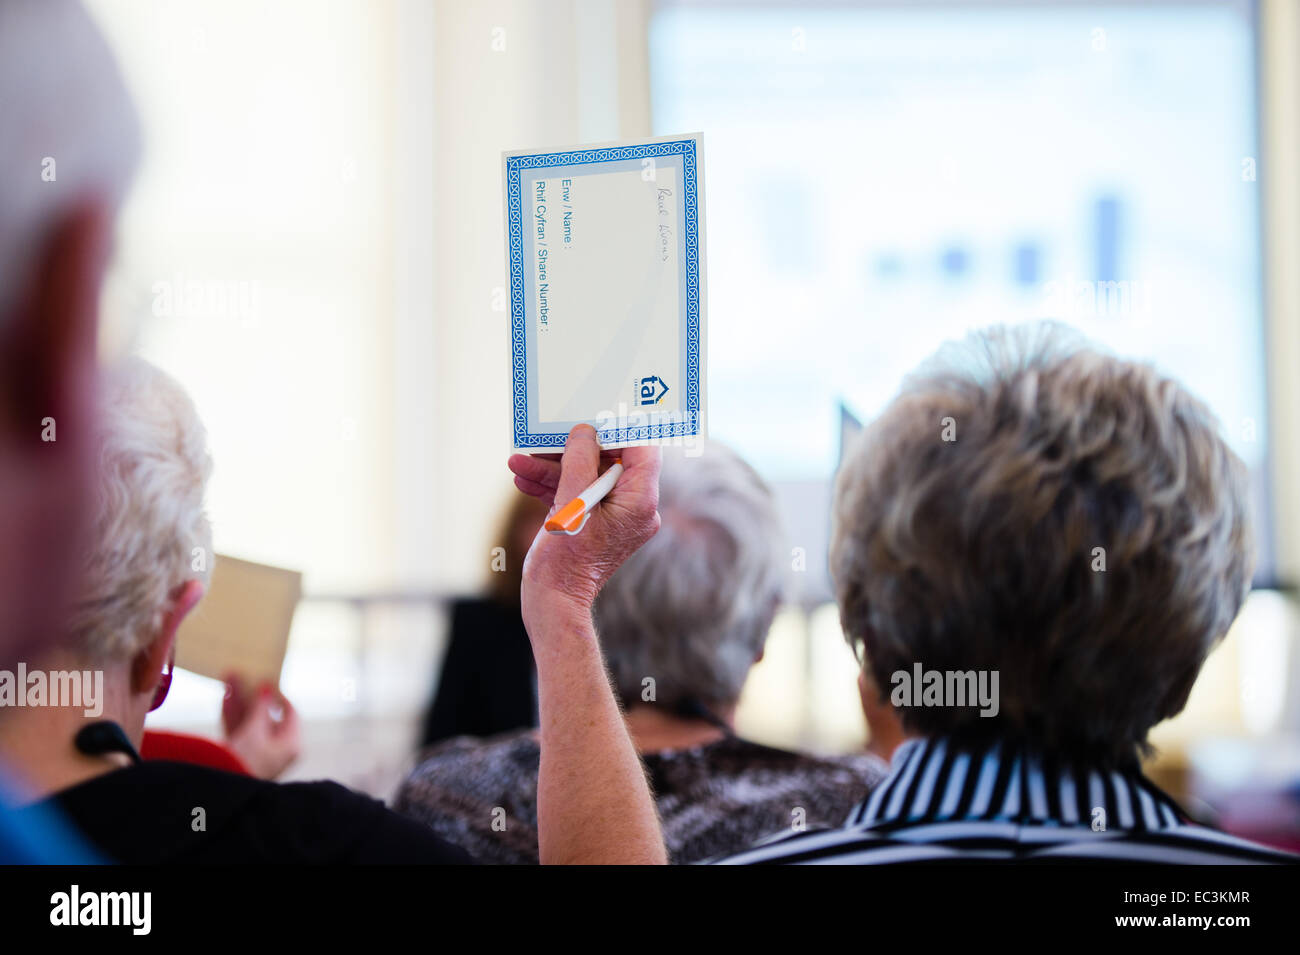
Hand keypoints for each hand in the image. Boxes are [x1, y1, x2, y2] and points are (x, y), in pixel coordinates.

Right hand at [222, 677, 301, 779]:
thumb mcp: (255, 730)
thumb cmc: (246, 761)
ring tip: (229, 678)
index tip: (267, 681)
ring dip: (239, 700)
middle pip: (266, 715)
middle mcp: (277, 750)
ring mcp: (259, 754)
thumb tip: (266, 689)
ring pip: (250, 721)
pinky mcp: (242, 757)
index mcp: (291, 745)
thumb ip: (261, 708)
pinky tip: (225, 696)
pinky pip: (239, 731)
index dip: (278, 696)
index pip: (291, 714)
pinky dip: (232, 715)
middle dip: (251, 695)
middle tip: (241, 675)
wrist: (223, 792)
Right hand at [508, 424, 660, 617]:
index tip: (595, 413)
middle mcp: (633, 507)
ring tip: (519, 462)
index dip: (619, 428)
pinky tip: (523, 478)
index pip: (641, 449)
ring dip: (552, 468)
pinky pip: (576, 494)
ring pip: (585, 477)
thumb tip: (585, 432)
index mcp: (640, 501)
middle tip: (544, 437)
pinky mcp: (593, 524)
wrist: (552, 604)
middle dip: (571, 450)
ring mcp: (613, 517)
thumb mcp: (572, 503)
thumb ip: (579, 461)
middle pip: (607, 461)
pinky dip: (551, 486)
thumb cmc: (566, 560)